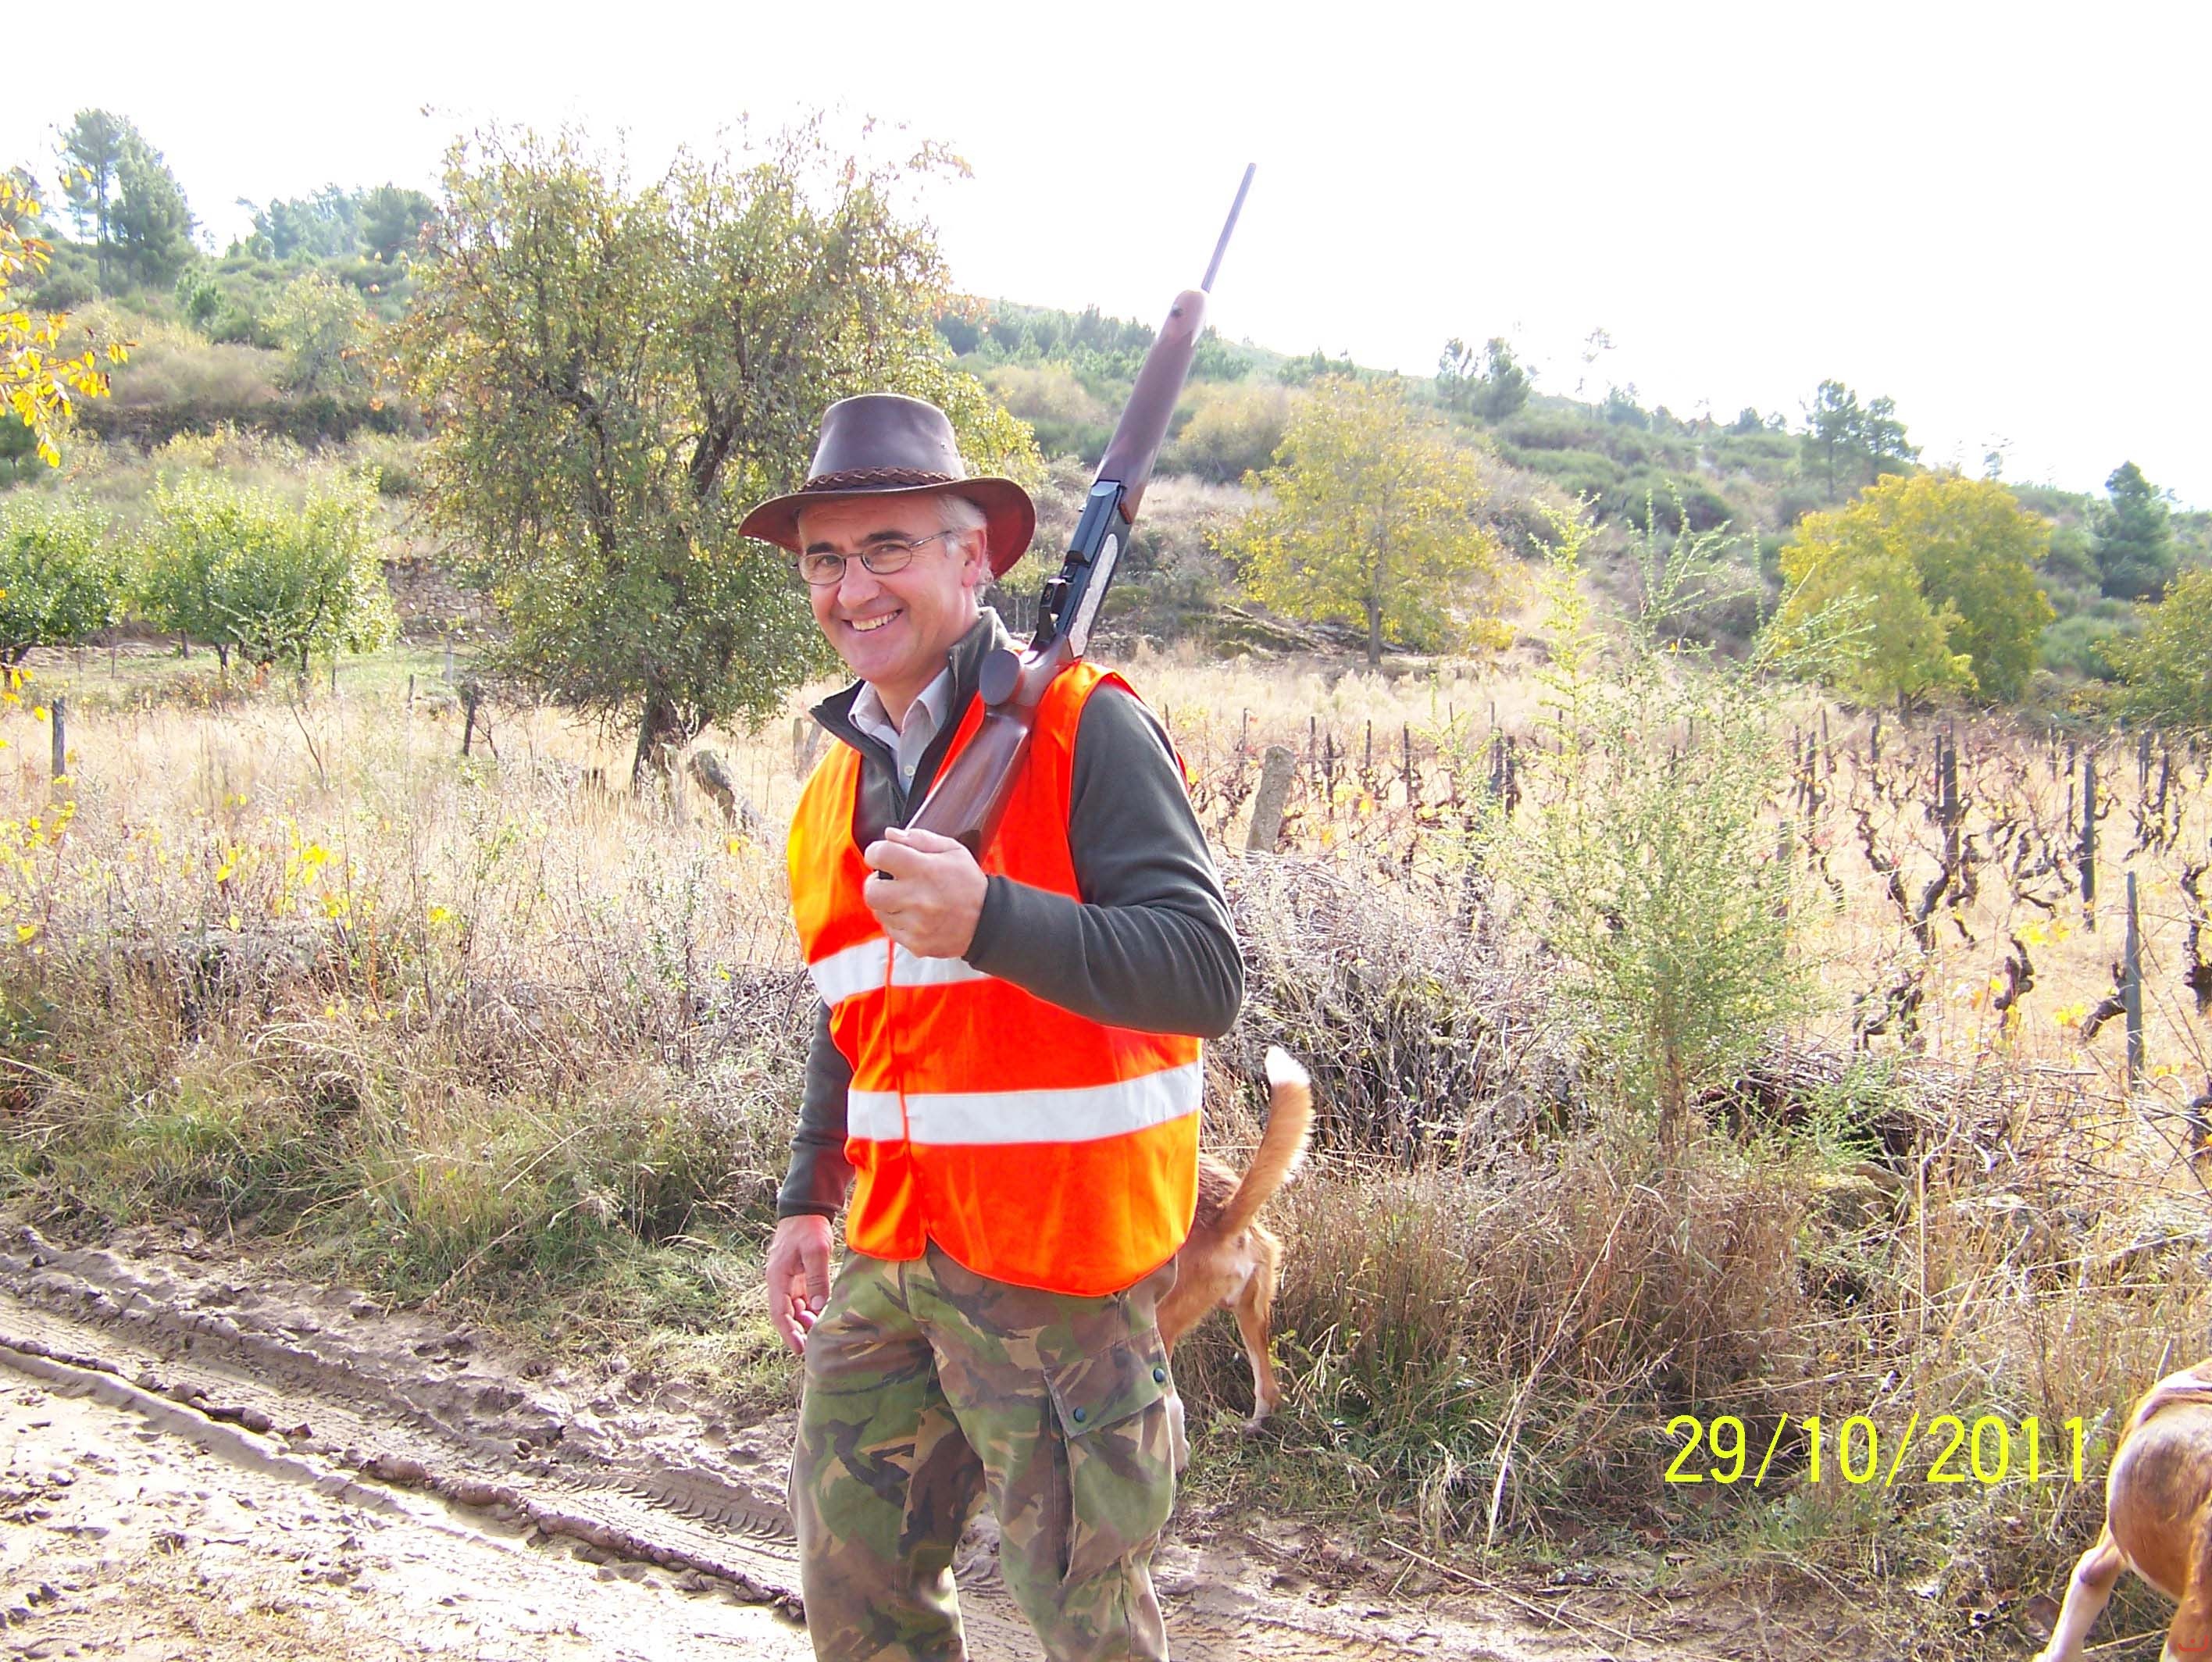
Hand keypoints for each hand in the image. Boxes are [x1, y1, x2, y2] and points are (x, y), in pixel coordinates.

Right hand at [766, 1214, 832, 1354]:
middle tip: (814, 1346)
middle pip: (785, 1314)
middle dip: (797, 1331)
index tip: (799, 1349)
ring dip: (804, 1321)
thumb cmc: (809, 1228)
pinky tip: (822, 1315)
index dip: (788, 1333)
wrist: (806, 1208)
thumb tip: (818, 1308)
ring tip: (821, 1331)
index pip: (779, 1313)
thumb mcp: (815, 1251)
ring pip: (793, 1308)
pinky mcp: (798, 1276)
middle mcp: (779, 1281)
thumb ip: (817, 1279)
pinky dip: (810, 1309)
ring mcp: (788, 1279)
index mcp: (777, 1277)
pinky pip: (801, 1298)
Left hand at [862, 826, 987, 958]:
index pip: (881, 855)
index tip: (880, 856)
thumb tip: (890, 835)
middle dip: (875, 883)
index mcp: (925, 870)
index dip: (875, 852)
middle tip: (887, 881)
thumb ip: (919, 839)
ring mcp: (916, 924)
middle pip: (871, 891)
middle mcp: (918, 898)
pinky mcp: (916, 943)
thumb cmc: (969, 883)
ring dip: (887, 904)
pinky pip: (891, 931)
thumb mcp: (952, 850)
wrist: (988, 921)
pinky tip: (913, 915)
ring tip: (905, 899)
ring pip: (879, 913)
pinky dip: (898, 922)